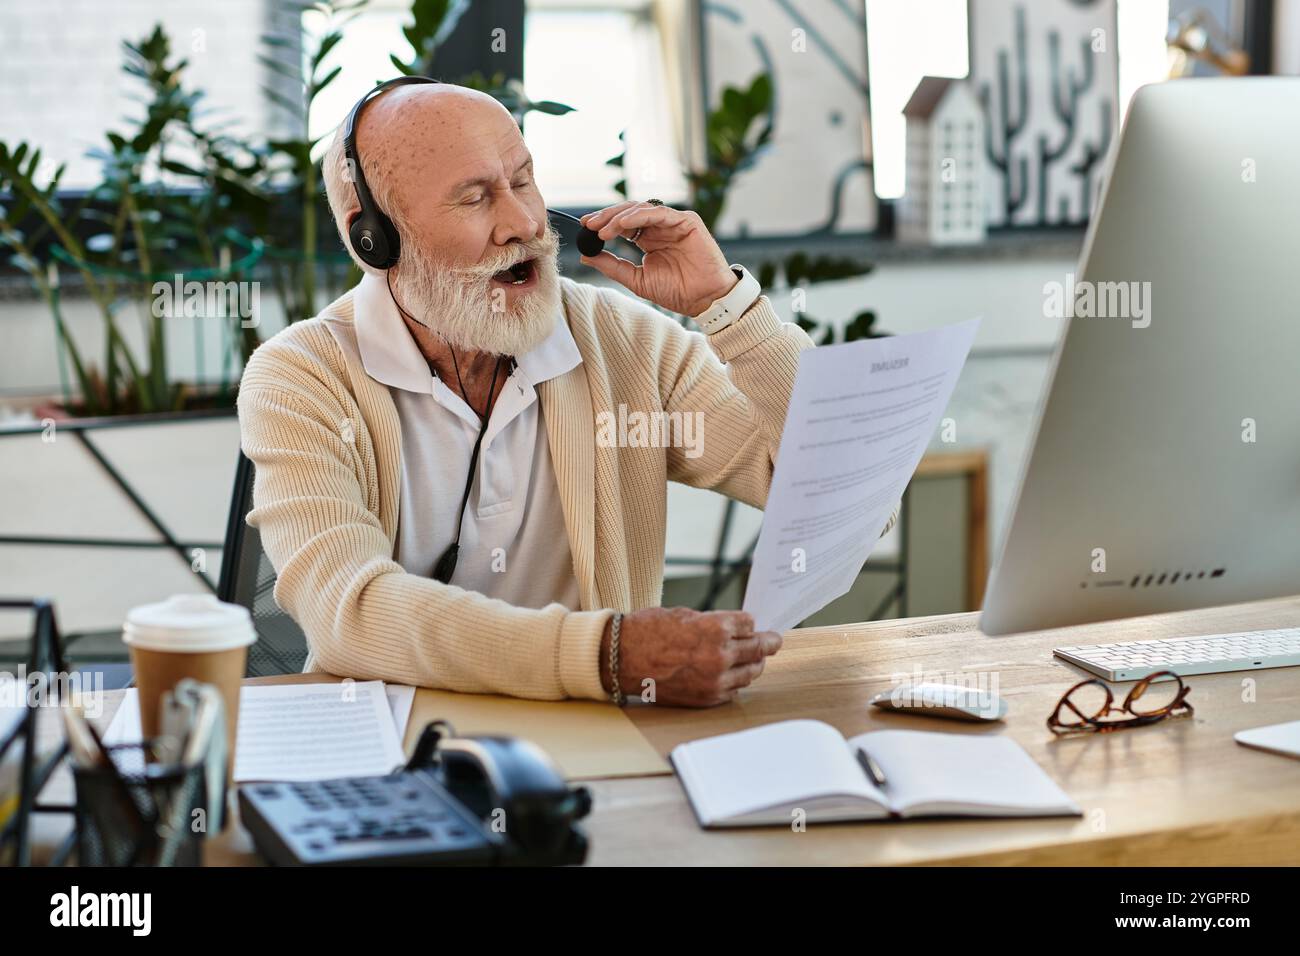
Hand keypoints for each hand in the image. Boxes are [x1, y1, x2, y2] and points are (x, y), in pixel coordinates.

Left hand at [579, 202, 738, 316]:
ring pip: (642, 209)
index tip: (585, 227)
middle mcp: (660, 228)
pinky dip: (639, 216)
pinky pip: (659, 213)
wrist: (703, 300)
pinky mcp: (687, 221)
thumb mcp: (637, 279)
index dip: (604, 223)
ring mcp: (673, 222)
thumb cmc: (676, 291)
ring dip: (620, 217)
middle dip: (607, 216)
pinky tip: (623, 224)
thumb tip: (586, 256)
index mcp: (648, 239)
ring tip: (604, 229)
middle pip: (629, 213)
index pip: (622, 224)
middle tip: (589, 224)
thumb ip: (613, 266)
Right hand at [600, 607, 782, 706]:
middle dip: (768, 642)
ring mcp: (714, 680)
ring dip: (754, 664)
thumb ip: (714, 623)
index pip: (750, 624)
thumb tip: (736, 629)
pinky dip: (736, 681)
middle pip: (758, 649)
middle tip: (774, 640)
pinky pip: (734, 690)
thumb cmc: (647, 631)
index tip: (753, 623)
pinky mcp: (706, 698)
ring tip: (755, 658)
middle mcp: (720, 655)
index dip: (750, 622)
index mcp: (715, 628)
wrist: (620, 658)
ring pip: (751, 672)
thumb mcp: (685, 615)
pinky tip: (732, 674)